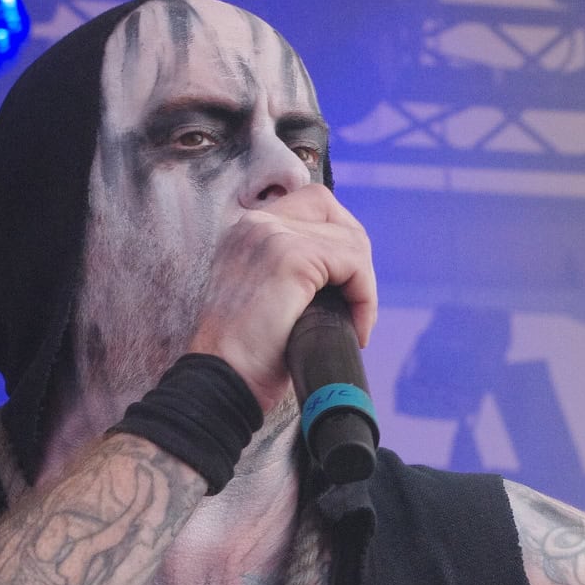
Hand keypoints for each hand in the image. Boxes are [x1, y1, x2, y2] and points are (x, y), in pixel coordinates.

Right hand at [185, 183, 377, 409]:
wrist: (220, 380)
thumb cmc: (246, 355)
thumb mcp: (265, 295)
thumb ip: (292, 270)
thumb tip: (342, 271)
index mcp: (246, 229)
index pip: (313, 204)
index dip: (339, 240)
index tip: (343, 287)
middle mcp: (255, 223)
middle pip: (333, 212)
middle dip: (356, 257)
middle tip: (355, 305)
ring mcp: (272, 235)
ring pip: (350, 239)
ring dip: (363, 284)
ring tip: (355, 323)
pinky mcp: (291, 258)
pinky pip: (354, 264)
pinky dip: (365, 297)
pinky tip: (356, 328)